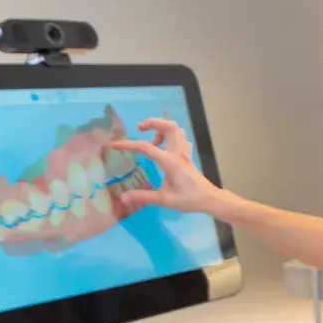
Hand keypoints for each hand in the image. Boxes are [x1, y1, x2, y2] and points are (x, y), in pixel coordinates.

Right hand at [108, 119, 223, 216]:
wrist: (209, 199)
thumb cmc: (188, 199)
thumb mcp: (164, 200)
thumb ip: (143, 197)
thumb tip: (122, 198)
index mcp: (169, 161)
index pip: (145, 147)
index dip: (127, 144)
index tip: (114, 144)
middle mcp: (177, 152)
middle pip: (168, 125)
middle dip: (152, 122)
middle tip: (140, 129)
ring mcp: (185, 152)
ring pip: (176, 129)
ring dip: (162, 128)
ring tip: (152, 141)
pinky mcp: (188, 155)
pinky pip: (181, 137)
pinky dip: (171, 136)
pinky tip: (165, 147)